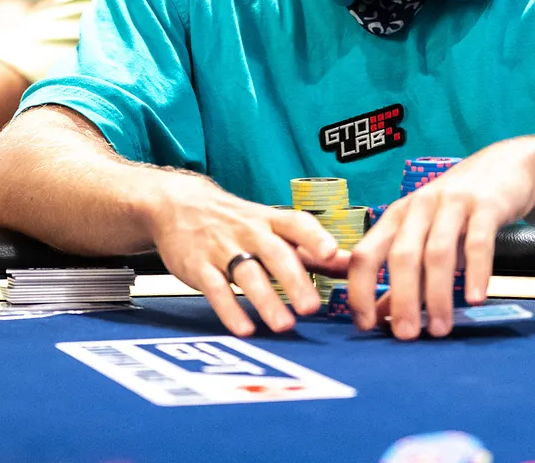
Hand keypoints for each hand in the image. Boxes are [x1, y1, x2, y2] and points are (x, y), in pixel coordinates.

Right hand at [144, 172, 348, 336]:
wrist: (179, 204)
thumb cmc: (237, 221)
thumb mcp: (272, 227)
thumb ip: (311, 248)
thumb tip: (354, 264)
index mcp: (270, 220)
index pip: (296, 223)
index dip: (315, 237)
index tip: (333, 254)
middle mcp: (248, 231)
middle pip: (274, 253)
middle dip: (293, 279)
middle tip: (311, 307)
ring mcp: (221, 248)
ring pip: (246, 274)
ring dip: (266, 300)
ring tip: (284, 325)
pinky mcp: (198, 266)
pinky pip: (214, 288)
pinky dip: (229, 310)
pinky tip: (245, 329)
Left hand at [347, 136, 534, 339]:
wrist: (507, 165)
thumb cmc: (459, 208)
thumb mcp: (426, 234)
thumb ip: (405, 275)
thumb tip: (380, 318)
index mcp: (396, 217)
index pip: (365, 254)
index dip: (360, 290)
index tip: (365, 325)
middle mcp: (418, 207)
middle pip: (401, 256)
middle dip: (402, 299)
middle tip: (407, 336)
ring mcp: (451, 203)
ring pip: (436, 252)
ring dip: (437, 295)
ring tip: (440, 328)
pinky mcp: (485, 204)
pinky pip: (478, 242)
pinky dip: (475, 272)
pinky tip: (475, 299)